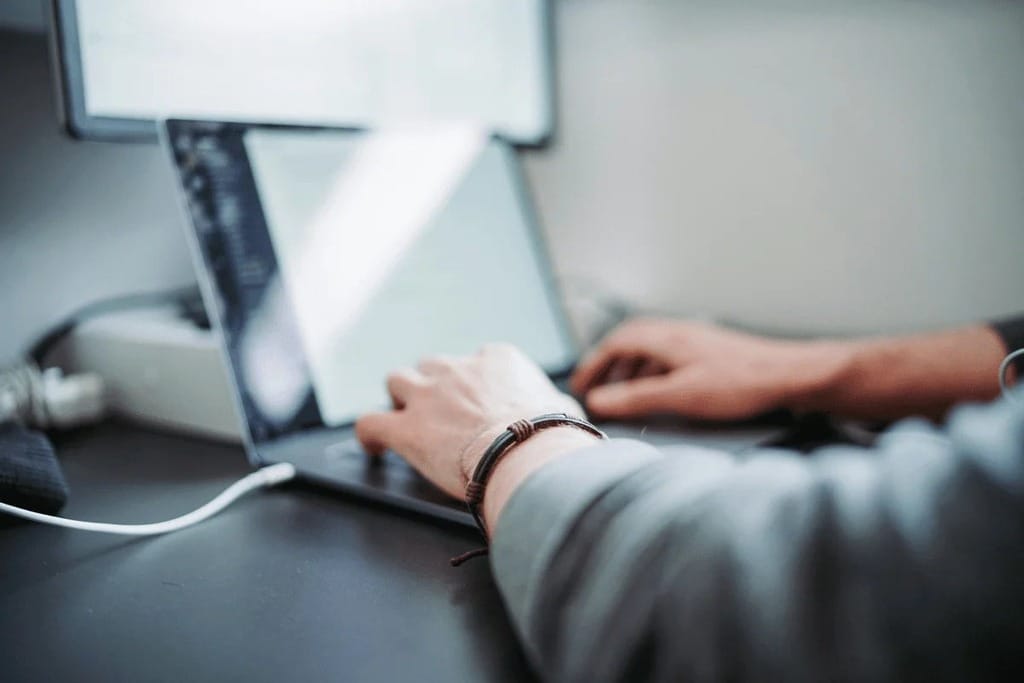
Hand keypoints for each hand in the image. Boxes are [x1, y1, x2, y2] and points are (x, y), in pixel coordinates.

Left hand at [356, 344, 588, 500]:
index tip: (480, 403)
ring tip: (404, 417)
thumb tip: (564, 417)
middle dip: (433, 384)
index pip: (480, 361)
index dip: (476, 384)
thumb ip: (555, 406)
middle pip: (432, 365)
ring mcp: (428, 396)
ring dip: (400, 397)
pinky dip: (369, 433)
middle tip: (440, 410)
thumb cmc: (552, 435)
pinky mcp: (407, 428)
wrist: (526, 451)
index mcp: (498, 359)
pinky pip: (371, 422)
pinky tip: (375, 446)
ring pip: (396, 381)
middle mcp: (458, 369)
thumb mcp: (565, 410)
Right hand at [571, 318, 848, 420]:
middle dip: (608, 363)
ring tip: (622, 391)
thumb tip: (597, 402)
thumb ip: (636, 399)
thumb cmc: (741, 384)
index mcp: (666, 338)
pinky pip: (668, 354)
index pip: (616, 343)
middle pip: (630, 340)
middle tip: (594, 386)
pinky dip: (652, 370)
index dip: (594, 364)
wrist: (791, 375)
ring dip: (629, 367)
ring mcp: (696, 339)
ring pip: (650, 347)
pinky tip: (660, 389)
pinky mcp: (710, 351)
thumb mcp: (681, 397)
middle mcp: (678, 333)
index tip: (580, 385)